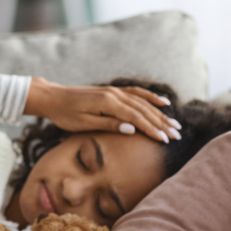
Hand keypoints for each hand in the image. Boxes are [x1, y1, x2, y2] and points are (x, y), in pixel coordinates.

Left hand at [23, 76, 181, 142]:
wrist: (53, 97)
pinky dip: (151, 97)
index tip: (165, 140)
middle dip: (162, 123)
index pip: (136, 118)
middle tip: (177, 135)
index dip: (152, 129)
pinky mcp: (112, 91)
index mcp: (108, 103)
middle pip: (143, 109)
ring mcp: (114, 91)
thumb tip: (132, 130)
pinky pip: (136, 93)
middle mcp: (114, 94)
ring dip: (160, 113)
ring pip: (142, 102)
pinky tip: (163, 102)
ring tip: (174, 123)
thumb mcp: (84, 123)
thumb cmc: (65, 114)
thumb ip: (109, 125)